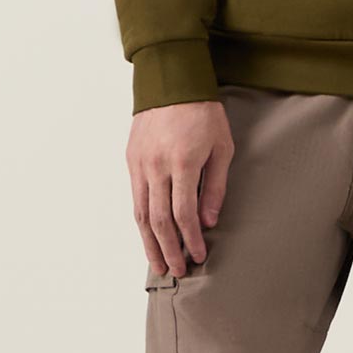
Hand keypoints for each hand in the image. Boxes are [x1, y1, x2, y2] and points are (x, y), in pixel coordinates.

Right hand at [127, 100, 233, 276]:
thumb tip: (208, 221)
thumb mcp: (221, 148)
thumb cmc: (203, 113)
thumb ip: (215, 186)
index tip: (199, 255)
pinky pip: (135, 198)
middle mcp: (156, 166)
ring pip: (141, 213)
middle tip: (178, 271)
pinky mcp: (131, 160)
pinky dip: (141, 222)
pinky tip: (148, 237)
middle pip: (159, 220)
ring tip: (158, 265)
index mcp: (182, 163)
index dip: (191, 239)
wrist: (171, 81)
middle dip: (169, 249)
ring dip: (150, 243)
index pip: (184, 214)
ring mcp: (140, 164)